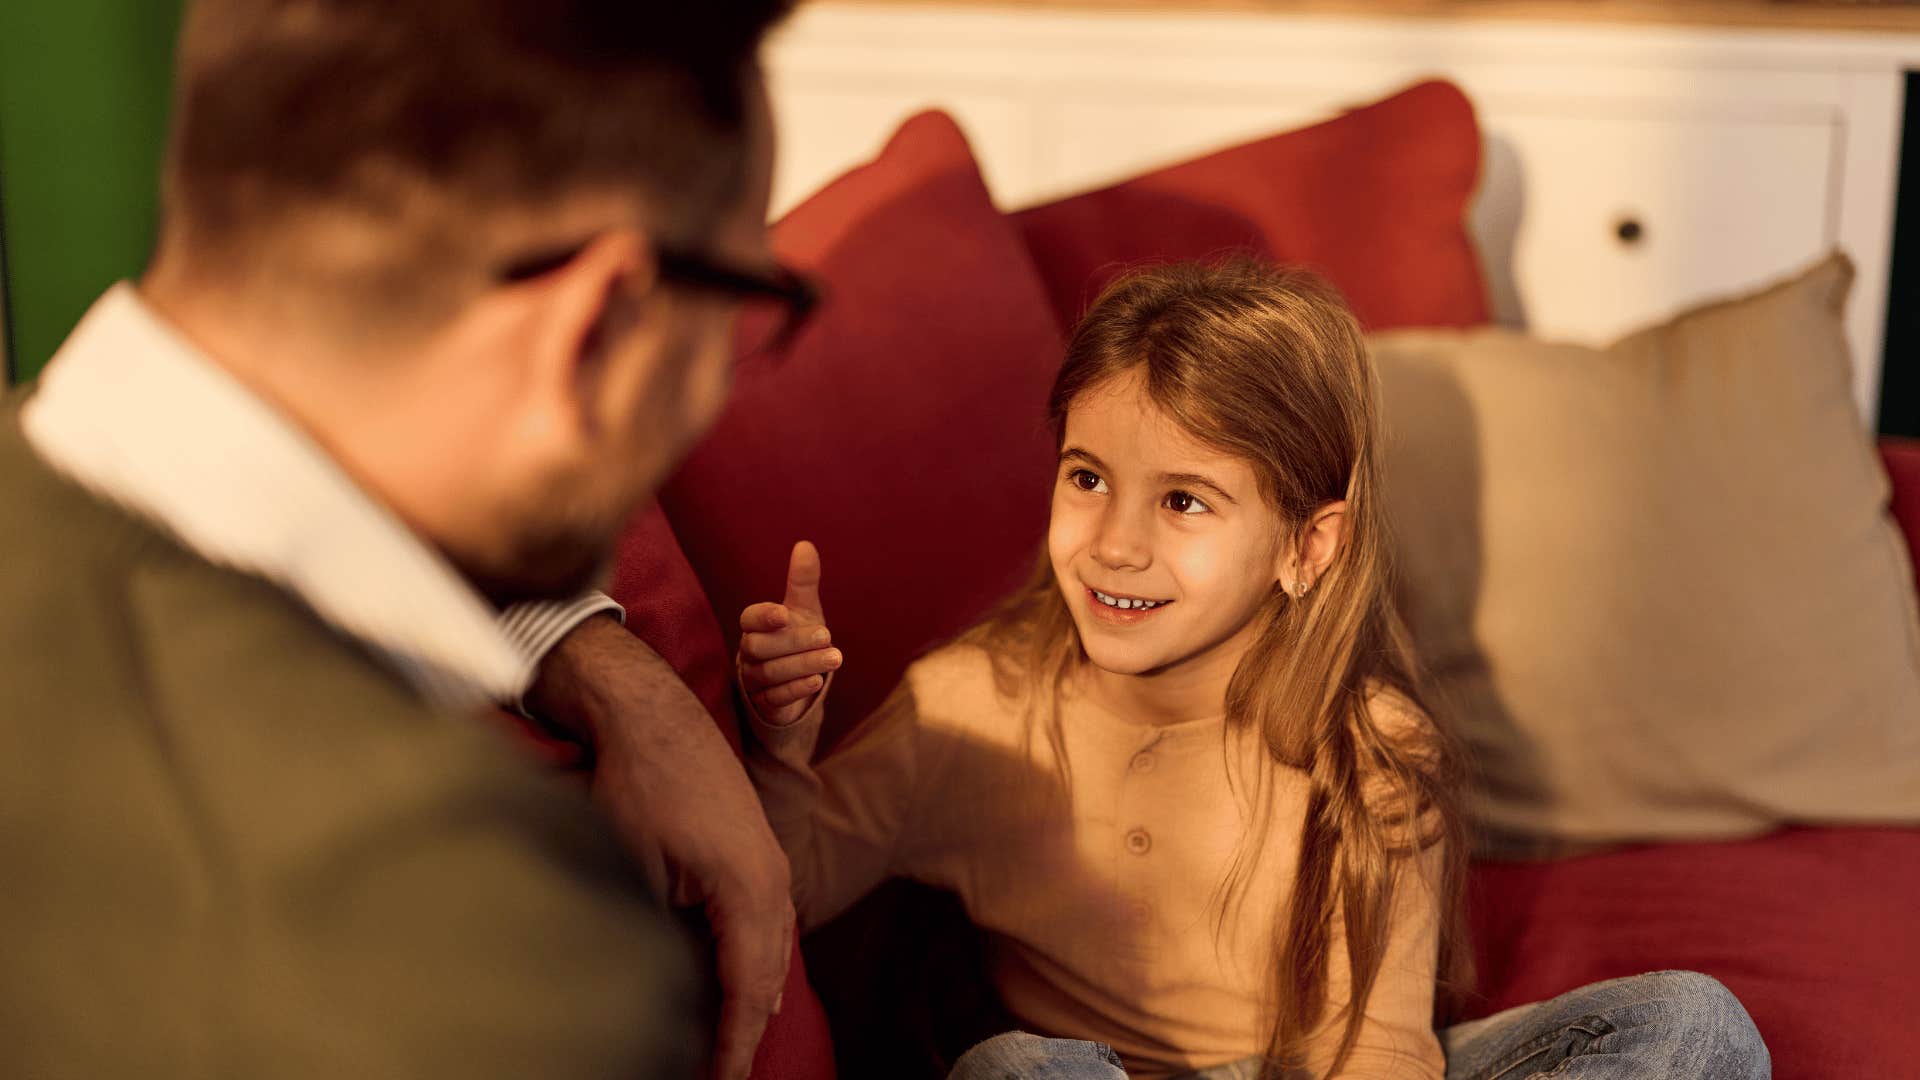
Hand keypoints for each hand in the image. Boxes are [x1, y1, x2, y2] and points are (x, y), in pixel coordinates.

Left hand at [526, 615, 794, 1079]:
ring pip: (772, 955)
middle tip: (724, 1077)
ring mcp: (771, 867)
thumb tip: (658, 993)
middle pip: (767, 980)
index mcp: (749, 891)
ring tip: (734, 1050)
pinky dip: (756, 967)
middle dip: (746, 1034)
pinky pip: (768, 928)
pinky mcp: (757, 855)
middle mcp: (773, 882)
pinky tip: (744, 989)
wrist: (654, 715)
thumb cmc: (640, 786)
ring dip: (753, 1003)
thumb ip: (658, 933)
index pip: (745, 991)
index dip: (732, 1045)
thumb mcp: (634, 869)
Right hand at [737, 541, 841, 726]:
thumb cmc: (795, 636)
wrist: (796, 678)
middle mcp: (750, 653)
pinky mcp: (766, 704)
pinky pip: (775, 698)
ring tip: (834, 658)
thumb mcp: (803, 609)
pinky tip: (817, 681)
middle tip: (827, 636)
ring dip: (803, 664)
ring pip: (770, 673)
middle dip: (794, 642)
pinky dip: (796, 689)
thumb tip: (805, 544)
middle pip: (760, 647)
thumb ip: (802, 581)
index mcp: (755, 626)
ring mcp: (755, 680)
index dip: (764, 616)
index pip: (749, 618)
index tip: (784, 614)